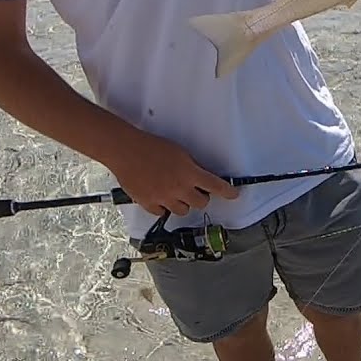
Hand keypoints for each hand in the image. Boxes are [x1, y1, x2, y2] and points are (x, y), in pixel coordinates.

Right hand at [105, 129, 237, 216]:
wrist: (126, 151)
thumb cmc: (152, 147)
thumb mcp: (179, 153)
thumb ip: (192, 167)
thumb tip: (202, 176)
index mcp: (189, 173)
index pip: (215, 186)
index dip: (228, 192)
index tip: (234, 194)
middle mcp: (179, 188)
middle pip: (201, 203)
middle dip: (201, 197)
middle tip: (195, 190)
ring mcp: (163, 198)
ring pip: (183, 211)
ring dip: (183, 203)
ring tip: (175, 192)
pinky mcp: (149, 204)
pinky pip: (163, 213)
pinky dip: (164, 207)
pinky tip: (160, 197)